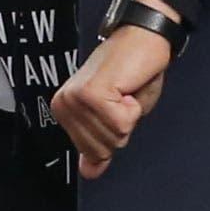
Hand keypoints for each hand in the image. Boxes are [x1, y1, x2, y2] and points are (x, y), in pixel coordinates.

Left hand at [50, 0, 180, 179]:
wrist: (144, 37)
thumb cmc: (134, 70)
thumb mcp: (117, 115)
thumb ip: (99, 144)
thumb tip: (89, 173)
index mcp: (65, 108)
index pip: (91, 153)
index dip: (115, 134)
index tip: (117, 104)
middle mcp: (65, 103)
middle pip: (102, 149)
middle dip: (122, 126)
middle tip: (122, 96)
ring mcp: (76, 98)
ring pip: (113, 138)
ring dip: (128, 115)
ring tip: (124, 89)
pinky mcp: (92, 93)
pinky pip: (121, 124)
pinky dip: (133, 108)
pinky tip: (127, 86)